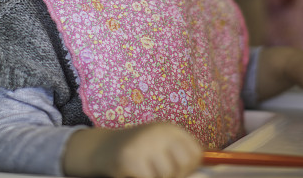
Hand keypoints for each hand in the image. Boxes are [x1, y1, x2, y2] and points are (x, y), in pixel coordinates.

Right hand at [64, 123, 202, 177]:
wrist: (102, 148)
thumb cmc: (137, 152)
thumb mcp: (160, 147)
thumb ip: (179, 157)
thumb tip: (200, 173)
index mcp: (170, 129)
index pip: (195, 153)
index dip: (189, 167)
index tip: (176, 169)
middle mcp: (159, 133)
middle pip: (183, 166)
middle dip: (173, 175)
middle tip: (157, 172)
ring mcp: (145, 144)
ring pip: (166, 176)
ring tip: (144, 171)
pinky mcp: (131, 158)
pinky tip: (134, 173)